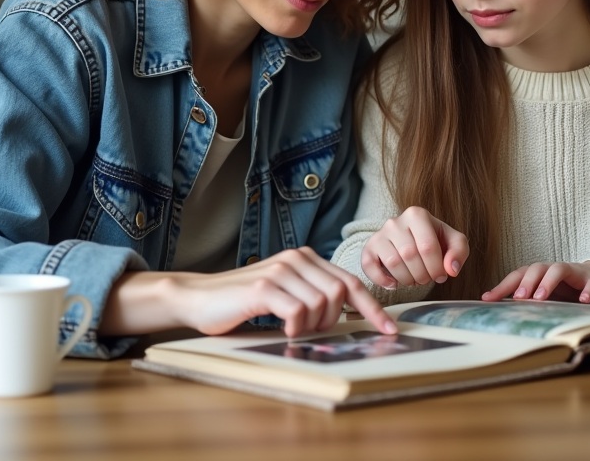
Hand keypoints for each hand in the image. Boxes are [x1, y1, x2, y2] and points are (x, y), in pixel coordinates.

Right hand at [102, 248, 395, 338]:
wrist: (199, 298)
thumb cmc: (243, 302)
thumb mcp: (285, 294)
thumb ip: (313, 295)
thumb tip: (348, 316)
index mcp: (305, 258)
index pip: (351, 282)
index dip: (373, 308)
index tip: (389, 330)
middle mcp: (296, 259)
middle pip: (341, 293)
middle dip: (334, 320)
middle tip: (311, 331)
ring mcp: (280, 271)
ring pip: (323, 303)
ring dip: (313, 326)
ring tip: (292, 329)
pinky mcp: (264, 288)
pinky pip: (298, 311)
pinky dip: (295, 327)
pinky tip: (282, 330)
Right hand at [360, 206, 468, 288]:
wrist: (411, 239)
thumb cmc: (435, 240)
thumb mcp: (453, 241)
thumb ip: (459, 252)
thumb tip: (451, 269)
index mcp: (417, 214)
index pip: (427, 246)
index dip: (436, 267)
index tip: (441, 275)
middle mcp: (395, 221)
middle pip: (409, 255)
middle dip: (423, 274)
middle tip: (427, 278)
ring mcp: (380, 234)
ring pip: (392, 263)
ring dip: (407, 279)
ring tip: (414, 280)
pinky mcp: (368, 248)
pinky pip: (369, 266)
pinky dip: (382, 280)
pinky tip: (394, 284)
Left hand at [481, 261, 589, 303]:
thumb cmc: (567, 289)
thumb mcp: (546, 295)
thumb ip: (526, 300)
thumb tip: (498, 311)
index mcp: (540, 274)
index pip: (518, 275)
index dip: (502, 286)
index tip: (487, 299)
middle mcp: (554, 270)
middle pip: (537, 268)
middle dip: (526, 282)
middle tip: (518, 297)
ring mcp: (575, 273)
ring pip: (559, 270)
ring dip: (548, 282)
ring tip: (540, 297)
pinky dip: (587, 291)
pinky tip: (583, 301)